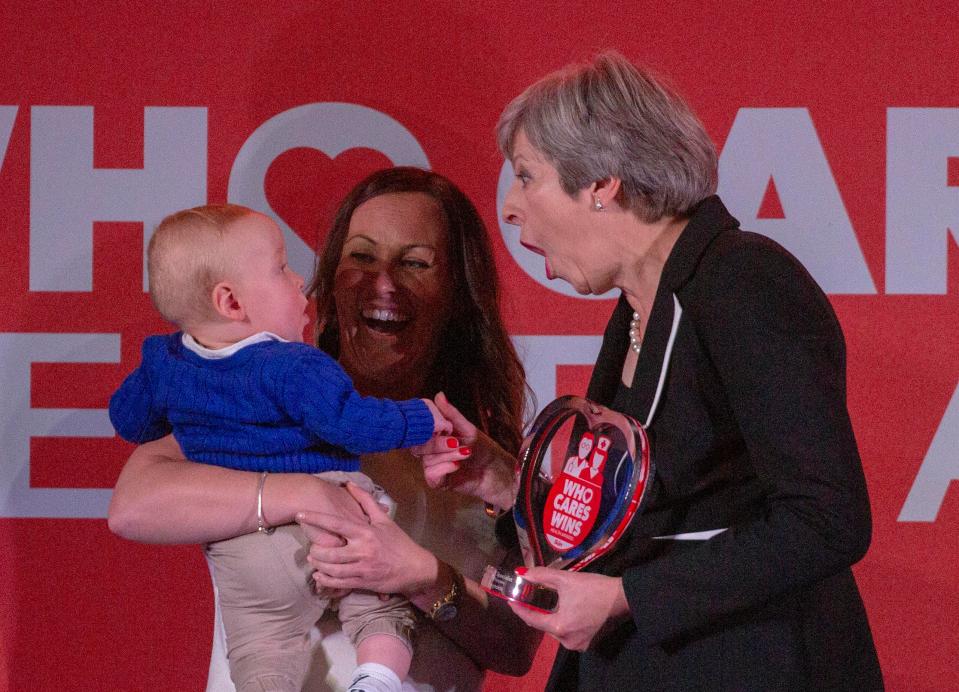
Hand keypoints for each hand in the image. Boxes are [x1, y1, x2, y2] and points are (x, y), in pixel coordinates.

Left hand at [297, 481, 437, 595]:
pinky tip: (319, 576)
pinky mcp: (362, 582)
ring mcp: (362, 568)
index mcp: (365, 532)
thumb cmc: (399, 542)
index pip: (336, 523)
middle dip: (315, 550)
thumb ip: (366, 501)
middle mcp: (362, 550)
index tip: (299, 514)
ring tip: (313, 560)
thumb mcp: (384, 520)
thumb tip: (350, 484)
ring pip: (331, 568)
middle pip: (329, 551)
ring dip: (318, 565)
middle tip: (310, 547)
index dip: (316, 518)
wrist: (415, 568)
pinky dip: (325, 580)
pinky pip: (339, 583)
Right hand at [409, 392, 516, 506]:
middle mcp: (431, 451)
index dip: (425, 427)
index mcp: (435, 436)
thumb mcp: (468, 428)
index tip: (441, 426)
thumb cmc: (483, 449)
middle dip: (437, 443)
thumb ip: (451, 414)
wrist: (496, 472)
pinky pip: (431, 474)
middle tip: (456, 441)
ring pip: (427, 460)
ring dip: (447, 455)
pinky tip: (457, 465)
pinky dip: (443, 468)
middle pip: (419, 446)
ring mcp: (434, 466)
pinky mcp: (439, 482)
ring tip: (465, 453)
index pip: (419, 429)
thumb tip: (439, 395)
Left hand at [507, 567, 629, 651]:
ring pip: (557, 630)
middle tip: (529, 598)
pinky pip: (569, 633)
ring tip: (547, 602)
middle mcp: (567, 642)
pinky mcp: (589, 644)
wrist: (624, 598)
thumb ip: (542, 576)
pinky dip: (564, 622)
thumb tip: (523, 573)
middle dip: (537, 612)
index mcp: (560, 627)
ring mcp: (579, 645)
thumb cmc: (595, 588)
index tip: (510, 600)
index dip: (519, 609)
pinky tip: (565, 610)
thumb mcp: (566, 579)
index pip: (532, 619)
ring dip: (551, 617)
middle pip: (545, 626)